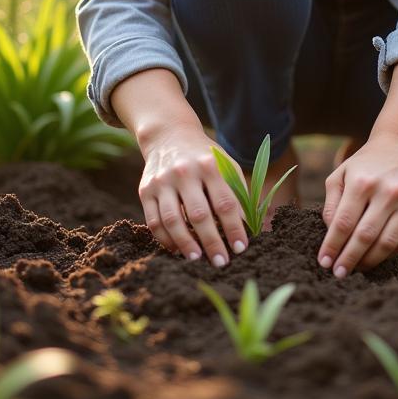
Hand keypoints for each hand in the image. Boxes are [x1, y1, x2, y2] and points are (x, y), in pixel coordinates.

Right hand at [138, 125, 249, 267]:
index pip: (225, 203)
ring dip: (186, 244)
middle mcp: (185, 172)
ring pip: (173, 220)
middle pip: (199, 215)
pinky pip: (154, 221)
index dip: (234, 228)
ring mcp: (163, 181)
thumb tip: (251, 228)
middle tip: (221, 262)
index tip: (241, 248)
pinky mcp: (145, 190)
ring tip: (197, 259)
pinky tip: (177, 249)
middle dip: (211, 242)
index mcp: (210, 165)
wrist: (169, 136)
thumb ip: (237, 193)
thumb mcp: (225, 165)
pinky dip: (165, 239)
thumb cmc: (205, 158)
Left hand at [318, 130, 397, 276]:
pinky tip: (377, 254)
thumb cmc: (366, 163)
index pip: (344, 223)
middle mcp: (388, 191)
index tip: (323, 262)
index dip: (332, 246)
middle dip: (349, 260)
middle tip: (338, 274)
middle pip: (365, 237)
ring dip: (369, 261)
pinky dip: (390, 253)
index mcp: (362, 182)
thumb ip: (332, 204)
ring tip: (357, 267)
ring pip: (388, 244)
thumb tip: (330, 234)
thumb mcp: (341, 174)